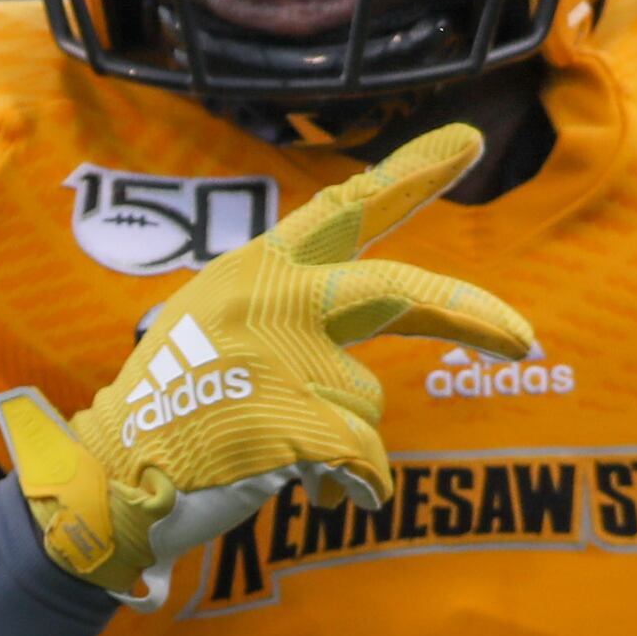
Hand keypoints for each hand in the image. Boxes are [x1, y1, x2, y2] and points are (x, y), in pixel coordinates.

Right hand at [0, 125, 532, 603]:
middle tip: (526, 338)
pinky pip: (363, 462)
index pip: (344, 208)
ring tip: (278, 453)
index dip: (410, 173)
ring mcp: (278, 358)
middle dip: (472, 314)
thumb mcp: (220, 330)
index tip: (468, 142)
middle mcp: (271, 298)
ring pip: (368, 402)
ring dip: (344, 440)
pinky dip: (353, 488)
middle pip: (398, 292)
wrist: (111, 480)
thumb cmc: (175, 410)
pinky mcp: (287, 421)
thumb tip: (372, 355)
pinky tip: (310, 493)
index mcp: (256, 267)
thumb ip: (292, 317)